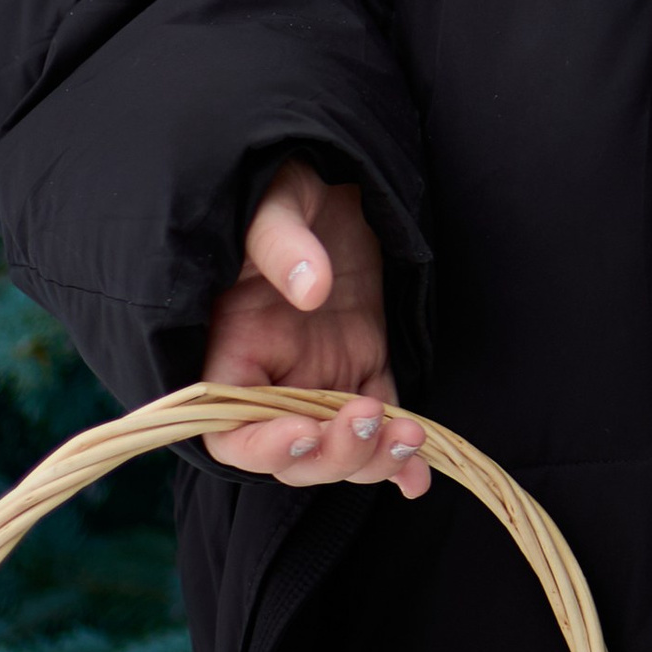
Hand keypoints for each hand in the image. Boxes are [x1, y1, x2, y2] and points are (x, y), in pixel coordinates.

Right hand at [200, 157, 431, 495]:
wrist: (331, 177)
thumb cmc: (283, 187)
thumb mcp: (274, 204)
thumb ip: (284, 244)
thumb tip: (313, 287)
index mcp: (231, 348)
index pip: (229, 427)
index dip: (262, 446)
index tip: (304, 432)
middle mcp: (273, 376)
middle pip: (291, 454)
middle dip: (331, 455)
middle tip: (369, 420)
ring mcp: (320, 376)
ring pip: (339, 449)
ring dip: (372, 459)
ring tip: (410, 437)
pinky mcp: (364, 365)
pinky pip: (380, 423)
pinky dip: (399, 456)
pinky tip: (421, 475)